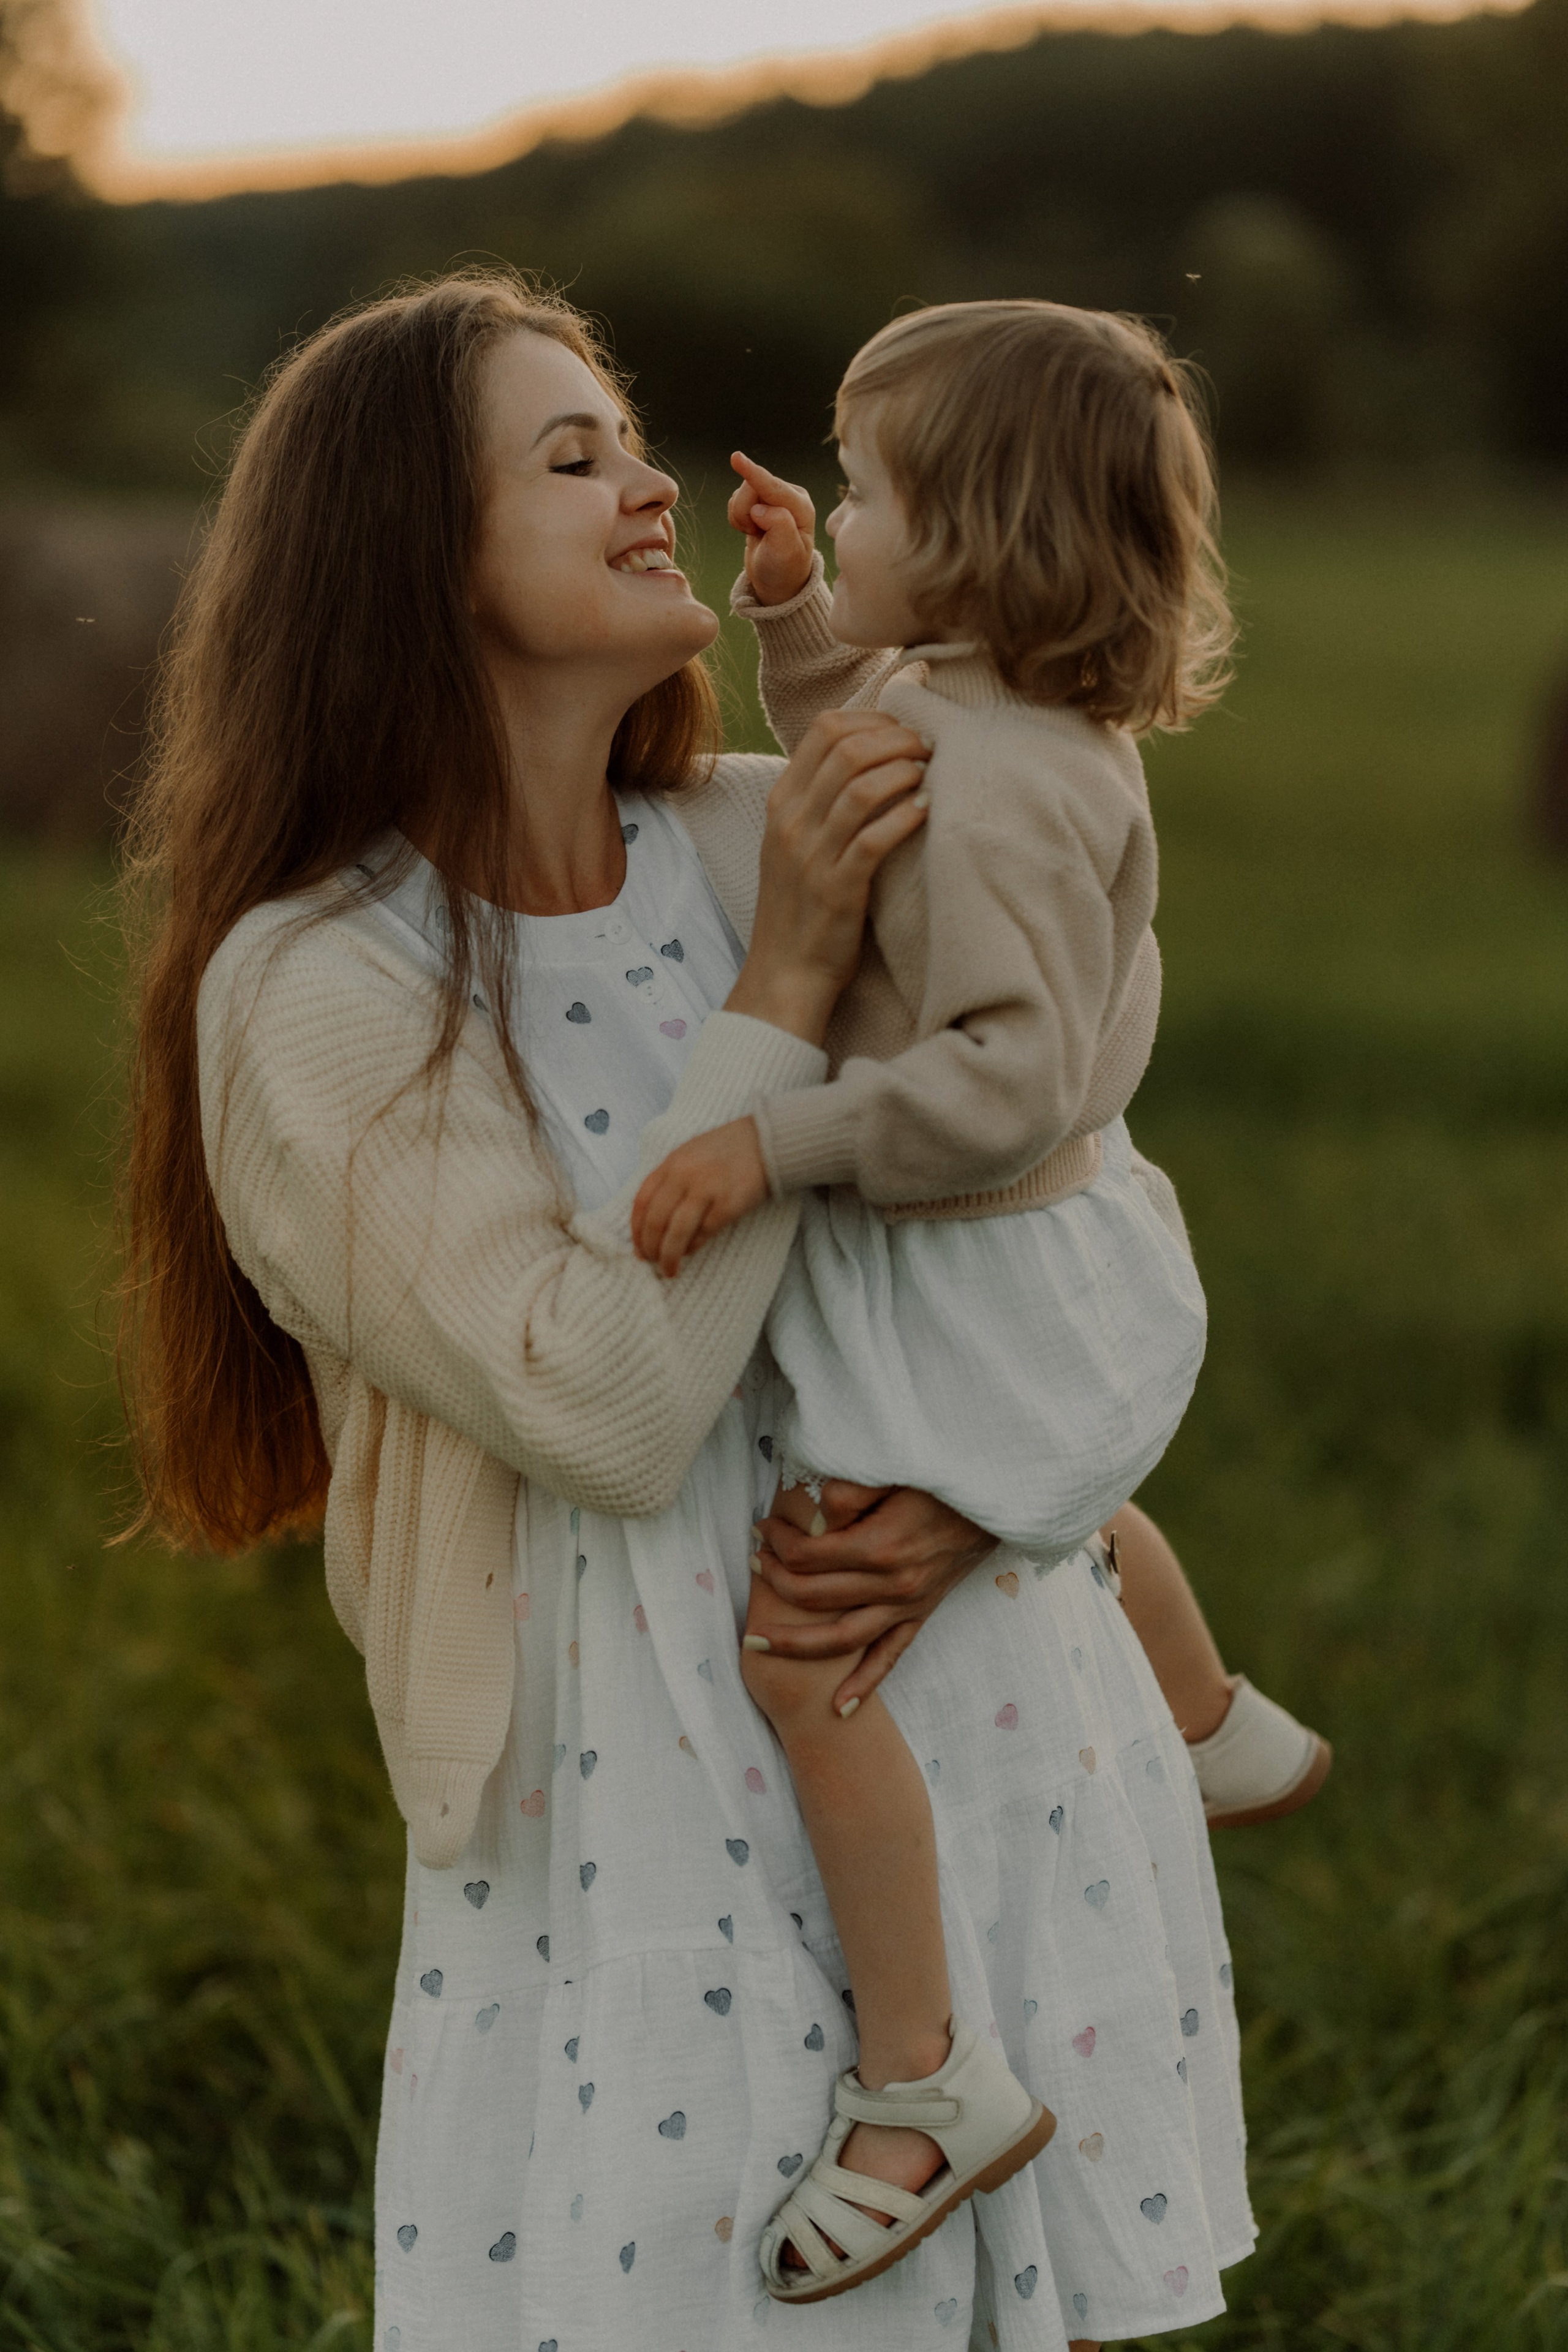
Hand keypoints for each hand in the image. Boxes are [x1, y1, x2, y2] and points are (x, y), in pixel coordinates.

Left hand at [631, 1118, 769, 1276]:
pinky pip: (704, 1233)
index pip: (642, 1201)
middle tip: (651, 1262)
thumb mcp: (689, 1155)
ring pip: (677, 1232)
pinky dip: (693, 1247)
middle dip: (650, 1248)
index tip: (637, 1247)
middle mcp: (685, 1175)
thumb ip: (669, 1181)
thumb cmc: (725, 1152)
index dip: (636, 1230)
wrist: (765, 1143)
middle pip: (656, 1220)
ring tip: (668, 1269)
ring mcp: (707, 1190)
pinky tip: (690, 1252)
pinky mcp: (728, 1205)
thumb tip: (651, 1223)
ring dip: (669, 1256)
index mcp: (672, 1163)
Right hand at [724, 709, 928, 1043]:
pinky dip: (905, 818)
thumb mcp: (796, 843)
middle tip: (927, 746)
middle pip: (847, 748)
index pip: (823, 729)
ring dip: (905, 771)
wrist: (785, 972)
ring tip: (929, 772)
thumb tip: (868, 754)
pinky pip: (874, 839)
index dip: (872, 718)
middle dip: (897, 737)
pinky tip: (926, 811)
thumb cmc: (802, 905)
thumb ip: (820, 800)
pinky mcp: (837, 889)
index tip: (902, 728)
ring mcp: (811, 855)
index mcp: (781, 803)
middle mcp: (791, 822)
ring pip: (862, 787)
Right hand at [729, 451, 816, 604]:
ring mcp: (773, 498)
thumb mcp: (786, 553)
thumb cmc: (785, 569)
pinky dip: (737, 518)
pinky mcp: (759, 501)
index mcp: (801, 506)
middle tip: (755, 534)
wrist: (777, 581)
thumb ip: (779, 527)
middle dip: (745, 513)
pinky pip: (735, 500)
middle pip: (752, 487)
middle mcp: (789, 496)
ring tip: (755, 534)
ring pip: (741, 493)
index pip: (773, 487)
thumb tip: (760, 509)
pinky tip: (751, 531)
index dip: (754, 474)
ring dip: (741, 517)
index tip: (736, 458)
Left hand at [751, 1481, 994, 1712]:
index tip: (764, 1529)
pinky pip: (889, 1656)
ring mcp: (907, 1604)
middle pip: (814, 1596)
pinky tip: (838, 1708)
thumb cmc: (938, 1479)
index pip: (807, 1556)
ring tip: (755, 1642)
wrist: (992, 1500)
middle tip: (753, 1561)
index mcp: (881, 1545)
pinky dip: (863, 1683)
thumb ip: (849, 1493)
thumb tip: (814, 1515)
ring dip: (795, 1643)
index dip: (778, 1542)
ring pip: (841, 1639)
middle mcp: (892, 1583)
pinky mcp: (921, 1614)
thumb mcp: (892, 1473)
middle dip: (775, 1580)